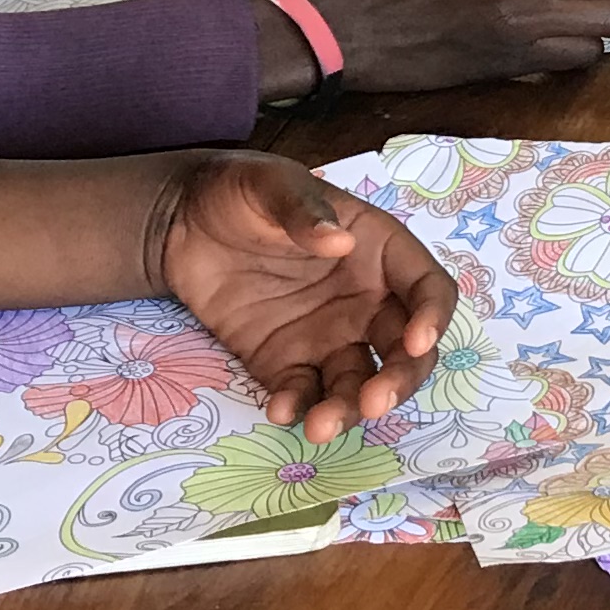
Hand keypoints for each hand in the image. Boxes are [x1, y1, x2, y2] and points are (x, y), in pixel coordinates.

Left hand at [147, 153, 457, 439]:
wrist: (178, 223)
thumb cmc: (237, 191)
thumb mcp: (268, 183)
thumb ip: (303, 209)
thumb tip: (339, 242)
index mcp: (378, 251)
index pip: (427, 288)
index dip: (432, 317)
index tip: (416, 342)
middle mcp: (365, 300)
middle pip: (405, 350)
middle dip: (400, 380)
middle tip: (376, 402)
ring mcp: (327, 336)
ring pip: (359, 382)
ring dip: (350, 408)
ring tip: (321, 426)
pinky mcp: (286, 362)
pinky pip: (304, 392)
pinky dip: (298, 406)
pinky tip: (280, 409)